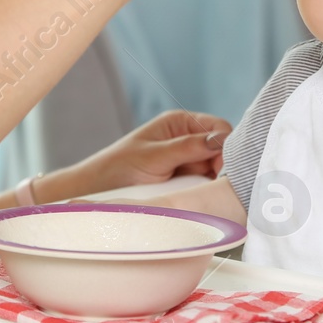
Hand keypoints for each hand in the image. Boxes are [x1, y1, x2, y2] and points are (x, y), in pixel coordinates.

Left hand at [45, 110, 232, 200]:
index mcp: (180, 123)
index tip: (220, 170)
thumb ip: (187, 147)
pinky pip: (204, 185)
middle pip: (222, 150)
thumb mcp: (154, 157)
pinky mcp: (184, 180)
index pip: (220, 129)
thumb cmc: (118, 168)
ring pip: (216, 170)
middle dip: (222, 167)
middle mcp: (187, 138)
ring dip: (212, 182)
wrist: (96, 191)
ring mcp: (187, 160)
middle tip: (213, 187)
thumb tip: (221, 140)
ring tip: (201, 195)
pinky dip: (204, 192)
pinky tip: (198, 200)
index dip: (226, 147)